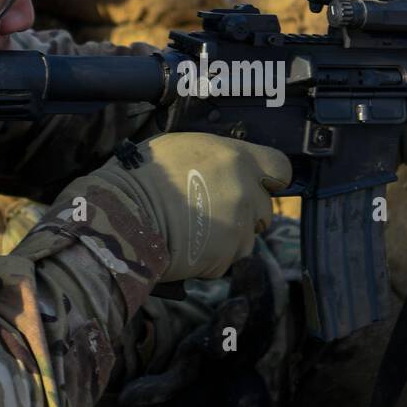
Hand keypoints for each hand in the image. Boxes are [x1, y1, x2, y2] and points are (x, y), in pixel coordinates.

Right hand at [90, 133, 290, 281]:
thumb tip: (226, 165)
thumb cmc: (143, 175)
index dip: (271, 179)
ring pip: (248, 238)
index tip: (260, 184)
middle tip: (214, 212)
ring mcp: (239, 226)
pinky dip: (212, 258)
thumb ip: (216, 157)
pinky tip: (187, 246)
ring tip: (194, 230)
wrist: (124, 215)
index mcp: (237, 158)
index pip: (281, 168)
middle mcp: (245, 191)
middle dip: (246, 214)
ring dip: (229, 239)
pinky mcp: (226, 256)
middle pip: (265, 208)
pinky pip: (227, 260)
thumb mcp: (183, 146)